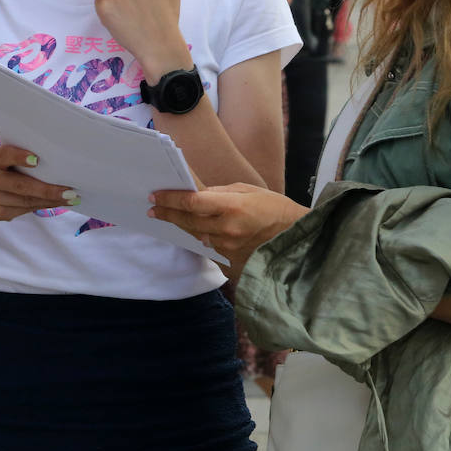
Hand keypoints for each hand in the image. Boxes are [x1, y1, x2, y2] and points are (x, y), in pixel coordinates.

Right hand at [0, 144, 76, 221]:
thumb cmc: (0, 166)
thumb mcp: (3, 157)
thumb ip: (19, 156)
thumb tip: (55, 163)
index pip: (3, 155)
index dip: (19, 157)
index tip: (37, 160)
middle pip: (19, 185)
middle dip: (47, 189)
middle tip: (70, 191)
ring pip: (25, 201)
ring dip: (51, 200)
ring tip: (71, 198)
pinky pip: (24, 210)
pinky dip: (43, 206)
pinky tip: (56, 203)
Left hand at [150, 183, 307, 280]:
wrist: (296, 238)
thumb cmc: (275, 208)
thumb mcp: (248, 190)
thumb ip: (220, 193)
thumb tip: (196, 193)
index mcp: (232, 207)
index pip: (192, 203)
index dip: (171, 199)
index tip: (156, 196)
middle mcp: (227, 229)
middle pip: (188, 221)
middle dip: (168, 213)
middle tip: (154, 208)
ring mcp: (228, 248)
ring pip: (196, 235)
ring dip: (182, 224)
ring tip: (169, 215)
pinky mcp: (231, 260)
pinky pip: (209, 246)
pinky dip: (200, 236)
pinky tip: (194, 229)